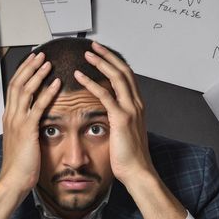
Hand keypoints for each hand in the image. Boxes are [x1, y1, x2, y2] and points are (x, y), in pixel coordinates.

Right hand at [0, 52, 62, 195]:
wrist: (13, 180)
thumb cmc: (19, 165)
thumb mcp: (21, 141)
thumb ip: (26, 127)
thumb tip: (34, 120)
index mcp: (9, 117)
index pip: (14, 88)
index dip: (23, 72)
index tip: (32, 61)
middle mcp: (10, 116)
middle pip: (17, 83)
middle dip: (29, 67)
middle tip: (40, 54)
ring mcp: (17, 122)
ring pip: (25, 90)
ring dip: (37, 74)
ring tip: (47, 62)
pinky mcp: (27, 130)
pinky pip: (38, 106)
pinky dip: (47, 93)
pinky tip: (56, 83)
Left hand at [75, 41, 155, 187]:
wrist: (138, 172)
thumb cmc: (129, 157)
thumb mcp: (125, 132)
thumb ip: (119, 119)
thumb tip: (109, 113)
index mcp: (137, 106)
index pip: (127, 76)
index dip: (115, 62)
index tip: (103, 53)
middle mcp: (136, 104)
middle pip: (123, 70)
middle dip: (108, 56)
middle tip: (94, 46)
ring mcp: (130, 110)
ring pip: (117, 77)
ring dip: (101, 63)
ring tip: (87, 54)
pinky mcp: (121, 118)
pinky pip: (105, 95)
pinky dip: (92, 82)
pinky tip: (80, 76)